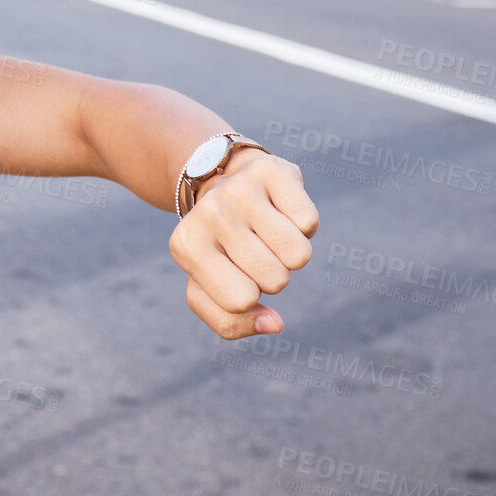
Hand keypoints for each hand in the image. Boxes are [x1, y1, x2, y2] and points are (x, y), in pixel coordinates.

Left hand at [167, 149, 317, 338]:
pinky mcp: (272, 171)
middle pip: (275, 280)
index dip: (249, 295)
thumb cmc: (218, 244)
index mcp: (186, 246)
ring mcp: (240, 190)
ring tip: (266, 231)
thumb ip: (231, 323)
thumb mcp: (207, 287)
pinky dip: (302, 225)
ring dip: (290, 252)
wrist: (220, 176)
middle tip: (253, 247)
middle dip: (272, 274)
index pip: (241, 302)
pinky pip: (309, 222)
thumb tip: (275, 324)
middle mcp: (210, 214)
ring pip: (299, 255)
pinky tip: (279, 210)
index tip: (235, 272)